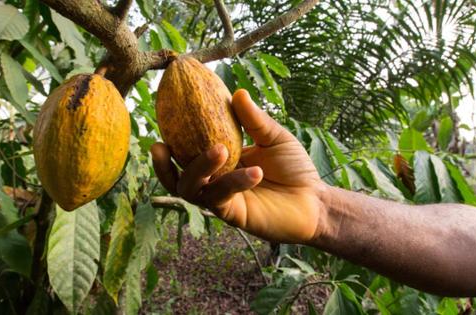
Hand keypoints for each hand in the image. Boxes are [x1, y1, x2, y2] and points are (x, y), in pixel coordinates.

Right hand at [151, 89, 327, 243]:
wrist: (315, 201)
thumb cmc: (295, 169)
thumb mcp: (275, 138)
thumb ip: (255, 120)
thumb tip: (237, 92)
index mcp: (220, 161)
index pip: (187, 151)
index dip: (170, 140)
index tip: (161, 119)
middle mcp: (215, 181)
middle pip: (177, 176)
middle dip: (162, 165)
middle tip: (160, 145)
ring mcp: (221, 199)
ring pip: (191, 189)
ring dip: (199, 168)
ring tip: (219, 149)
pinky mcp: (233, 214)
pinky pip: (222, 197)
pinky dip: (234, 182)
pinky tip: (255, 172)